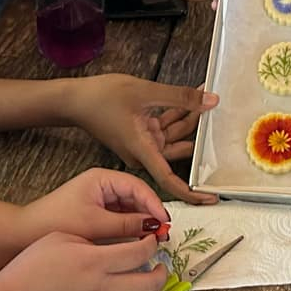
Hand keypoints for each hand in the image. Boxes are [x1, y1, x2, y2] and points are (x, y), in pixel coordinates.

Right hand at [0, 232, 168, 290]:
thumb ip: (92, 240)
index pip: (139, 253)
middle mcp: (101, 290)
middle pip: (149, 283)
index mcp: (94, 262)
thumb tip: (116, 245)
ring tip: (151, 290)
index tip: (151, 242)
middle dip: (161, 272)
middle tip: (159, 266)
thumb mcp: (60, 238)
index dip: (151, 245)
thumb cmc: (29, 269)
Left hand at [20, 165, 172, 242]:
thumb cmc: (54, 222)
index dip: (154, 203)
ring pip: (129, 210)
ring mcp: (99, 200)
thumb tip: (154, 227)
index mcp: (100, 179)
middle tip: (163, 233)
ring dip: (141, 223)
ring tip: (152, 240)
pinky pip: (120, 219)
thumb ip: (127, 225)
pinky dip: (130, 230)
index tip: (164, 220)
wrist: (24, 235)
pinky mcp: (96, 214)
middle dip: (150, 214)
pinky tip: (137, 243)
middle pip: (136, 197)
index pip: (137, 186)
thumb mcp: (96, 224)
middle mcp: (102, 186)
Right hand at [63, 76, 218, 203]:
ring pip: (172, 136)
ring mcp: (141, 144)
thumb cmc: (100, 98)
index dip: (191, 192)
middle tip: (217, 112)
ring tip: (205, 97)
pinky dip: (175, 114)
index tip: (211, 198)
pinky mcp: (139, 135)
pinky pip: (163, 128)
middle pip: (177, 150)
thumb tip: (210, 101)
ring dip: (187, 117)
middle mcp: (142, 152)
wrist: (74, 99)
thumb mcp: (145, 92)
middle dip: (197, 132)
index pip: (169, 179)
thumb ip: (180, 97)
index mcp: (141, 150)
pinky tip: (190, 98)